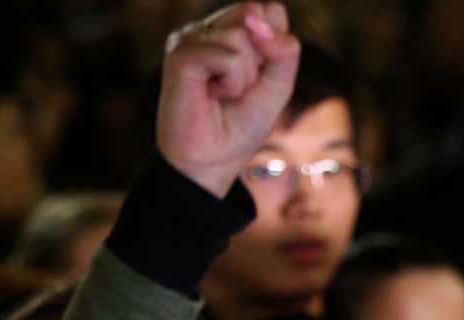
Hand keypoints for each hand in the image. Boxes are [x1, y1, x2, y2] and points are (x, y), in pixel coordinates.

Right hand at [155, 2, 299, 197]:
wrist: (212, 161)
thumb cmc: (241, 126)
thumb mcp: (277, 85)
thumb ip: (283, 48)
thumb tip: (257, 14)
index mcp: (228, 31)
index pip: (269, 11)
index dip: (275, 45)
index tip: (257, 78)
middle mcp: (207, 30)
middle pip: (257, 14)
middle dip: (261, 60)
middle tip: (239, 89)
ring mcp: (190, 38)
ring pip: (243, 35)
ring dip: (245, 76)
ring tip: (223, 94)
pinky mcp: (180, 54)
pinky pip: (228, 56)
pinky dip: (231, 83)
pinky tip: (211, 96)